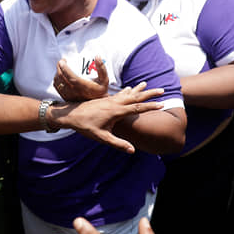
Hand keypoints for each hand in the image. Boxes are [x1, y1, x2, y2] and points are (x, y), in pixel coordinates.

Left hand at [49, 83, 164, 153]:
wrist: (70, 114)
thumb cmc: (86, 127)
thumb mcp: (102, 137)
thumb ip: (117, 143)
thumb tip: (132, 150)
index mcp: (116, 111)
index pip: (137, 108)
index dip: (151, 106)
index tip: (162, 104)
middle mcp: (115, 103)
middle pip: (136, 97)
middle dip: (150, 94)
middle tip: (162, 90)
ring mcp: (110, 100)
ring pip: (128, 93)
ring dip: (139, 89)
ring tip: (147, 84)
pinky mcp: (105, 99)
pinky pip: (120, 94)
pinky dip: (128, 91)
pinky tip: (130, 88)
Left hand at [54, 57, 108, 100]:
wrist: (97, 105)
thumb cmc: (100, 90)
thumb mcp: (104, 80)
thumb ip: (102, 68)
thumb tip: (97, 56)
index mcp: (83, 87)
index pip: (71, 77)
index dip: (65, 69)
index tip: (63, 61)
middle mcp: (75, 92)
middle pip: (62, 78)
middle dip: (59, 68)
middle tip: (62, 62)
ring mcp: (69, 96)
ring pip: (58, 83)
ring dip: (57, 74)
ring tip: (60, 68)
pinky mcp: (66, 98)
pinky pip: (57, 88)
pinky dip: (56, 80)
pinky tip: (59, 76)